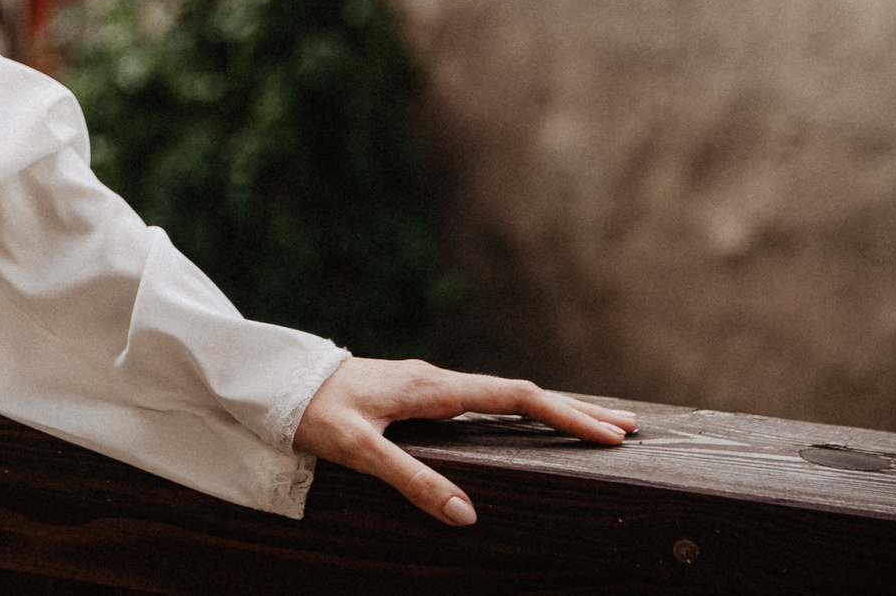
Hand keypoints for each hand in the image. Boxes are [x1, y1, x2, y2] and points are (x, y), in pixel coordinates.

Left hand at [292, 358, 636, 524]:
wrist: (270, 382)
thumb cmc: (310, 411)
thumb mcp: (358, 450)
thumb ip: (411, 481)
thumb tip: (467, 514)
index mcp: (432, 387)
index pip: (514, 397)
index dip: (564, 415)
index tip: (608, 433)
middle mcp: (435, 380)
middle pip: (518, 393)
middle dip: (572, 409)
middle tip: (624, 428)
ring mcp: (425, 384)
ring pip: (500, 396)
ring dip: (546, 409)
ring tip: (589, 425)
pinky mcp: (412, 394)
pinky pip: (478, 402)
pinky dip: (514, 412)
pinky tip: (520, 426)